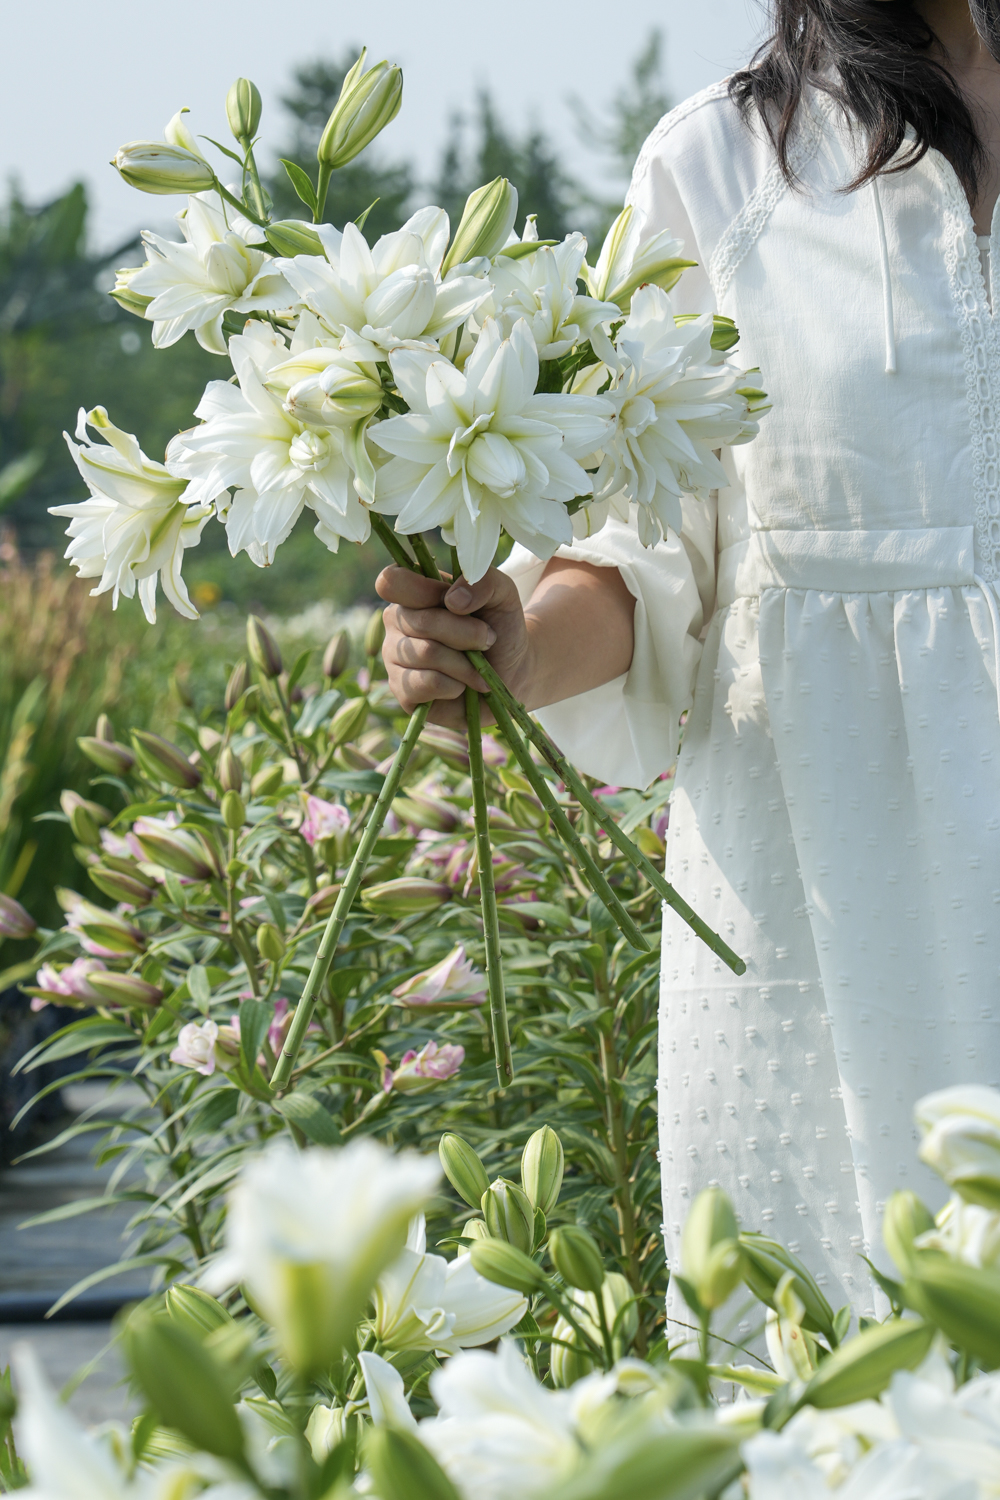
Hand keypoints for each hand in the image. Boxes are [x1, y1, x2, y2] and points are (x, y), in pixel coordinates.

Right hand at [376, 566, 532, 728]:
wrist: (512, 674)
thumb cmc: (500, 629)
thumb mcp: (502, 594)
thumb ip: (483, 580)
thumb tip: (453, 600)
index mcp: (412, 592)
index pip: (392, 581)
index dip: (424, 591)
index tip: (457, 603)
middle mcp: (397, 623)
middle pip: (422, 622)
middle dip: (467, 633)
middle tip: (488, 639)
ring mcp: (394, 658)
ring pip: (427, 653)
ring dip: (465, 663)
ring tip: (479, 668)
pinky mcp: (402, 691)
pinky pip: (427, 683)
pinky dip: (456, 685)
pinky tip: (461, 686)